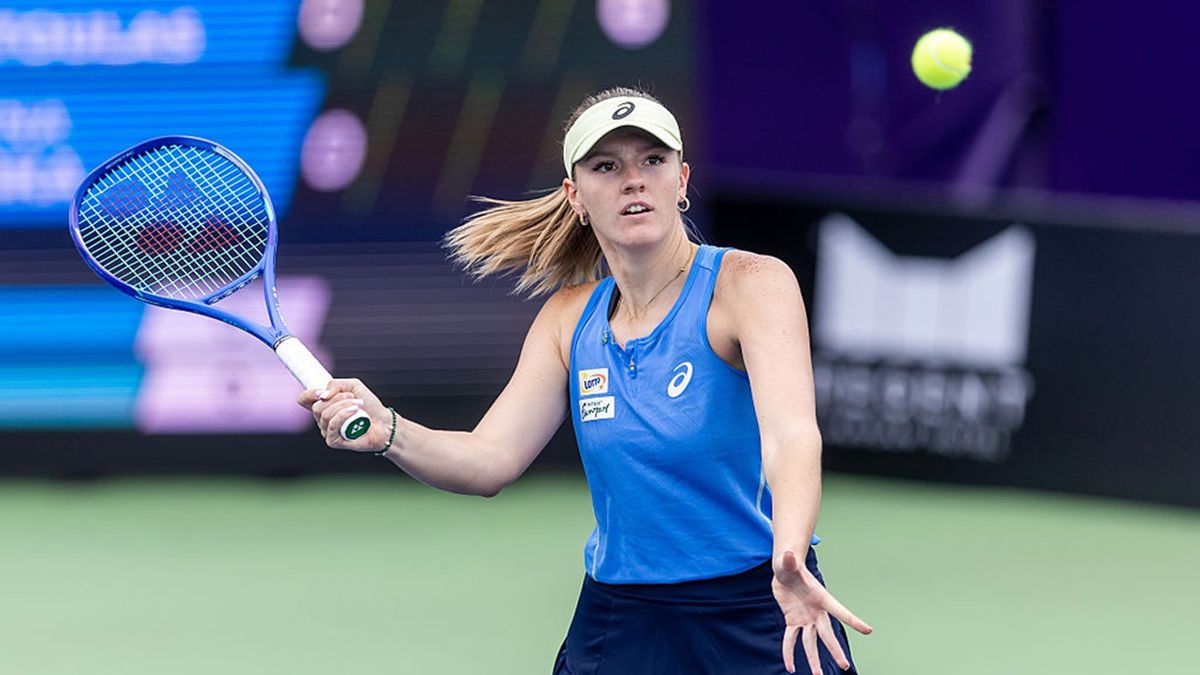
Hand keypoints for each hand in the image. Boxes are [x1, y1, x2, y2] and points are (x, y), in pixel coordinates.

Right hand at [296, 378, 393, 452]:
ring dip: (343, 405)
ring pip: (324, 414)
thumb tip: (321, 395)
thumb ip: (335, 384)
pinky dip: (343, 415)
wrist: (384, 422)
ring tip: (359, 404)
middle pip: (316, 407)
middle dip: (336, 398)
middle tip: (352, 397)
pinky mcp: (333, 441)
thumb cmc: (370, 406)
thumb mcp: (353, 386)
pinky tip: (355, 411)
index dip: (309, 394)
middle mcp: (323, 419)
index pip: (304, 400)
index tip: (322, 391)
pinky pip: (331, 425)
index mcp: (324, 405)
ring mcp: (327, 431)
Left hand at [772, 549, 871, 673]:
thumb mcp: (787, 561)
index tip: (869, 631)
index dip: (853, 621)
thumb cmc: (789, 564)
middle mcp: (816, 611)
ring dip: (814, 659)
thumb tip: (787, 554)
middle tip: (845, 665)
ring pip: (811, 642)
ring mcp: (805, 618)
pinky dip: (789, 653)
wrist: (784, 570)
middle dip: (835, 649)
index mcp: (821, 597)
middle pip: (827, 634)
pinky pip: (791, 640)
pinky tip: (790, 667)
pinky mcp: (792, 621)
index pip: (840, 611)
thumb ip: (788, 560)